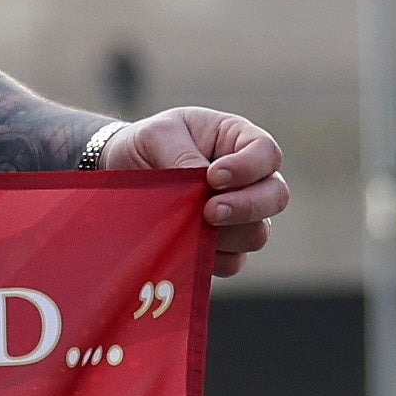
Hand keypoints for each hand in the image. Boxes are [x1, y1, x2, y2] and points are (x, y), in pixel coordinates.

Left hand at [97, 107, 289, 270]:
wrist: (119, 171)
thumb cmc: (147, 143)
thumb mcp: (158, 134)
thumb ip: (182, 154)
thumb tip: (202, 185)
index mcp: (238, 142)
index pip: (267, 154)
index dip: (249, 168)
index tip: (214, 176)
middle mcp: (247, 181)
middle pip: (276, 197)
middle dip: (246, 207)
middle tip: (210, 211)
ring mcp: (237, 216)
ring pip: (257, 233)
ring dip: (227, 234)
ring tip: (192, 226)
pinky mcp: (220, 246)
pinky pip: (232, 262)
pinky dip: (212, 258)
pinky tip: (187, 247)